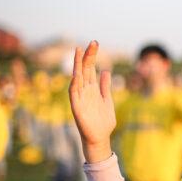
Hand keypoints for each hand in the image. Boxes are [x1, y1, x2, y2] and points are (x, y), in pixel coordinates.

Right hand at [69, 41, 115, 162]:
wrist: (100, 138)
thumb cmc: (103, 121)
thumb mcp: (107, 100)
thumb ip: (105, 86)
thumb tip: (105, 70)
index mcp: (93, 88)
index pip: (91, 68)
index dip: (92, 56)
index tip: (94, 43)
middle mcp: (85, 91)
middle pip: (84, 70)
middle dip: (87, 56)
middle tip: (91, 42)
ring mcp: (80, 98)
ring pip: (77, 78)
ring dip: (77, 65)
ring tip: (78, 52)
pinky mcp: (77, 108)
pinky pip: (74, 95)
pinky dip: (74, 85)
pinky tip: (76, 75)